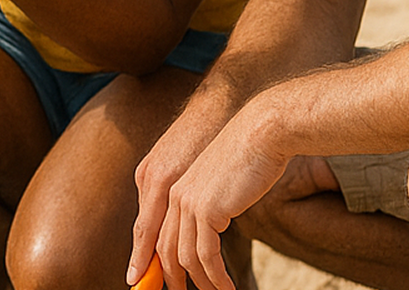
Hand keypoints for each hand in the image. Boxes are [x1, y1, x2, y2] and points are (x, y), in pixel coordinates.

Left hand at [130, 94, 236, 285]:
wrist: (259, 133)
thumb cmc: (243, 155)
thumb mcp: (213, 180)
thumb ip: (201, 202)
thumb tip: (205, 227)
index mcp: (164, 183)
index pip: (149, 230)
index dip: (149, 260)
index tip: (150, 281)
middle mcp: (168, 193)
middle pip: (161, 249)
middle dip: (169, 278)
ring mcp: (185, 201)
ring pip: (183, 257)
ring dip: (201, 283)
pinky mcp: (206, 210)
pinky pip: (206, 256)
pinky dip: (216, 278)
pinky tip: (227, 288)